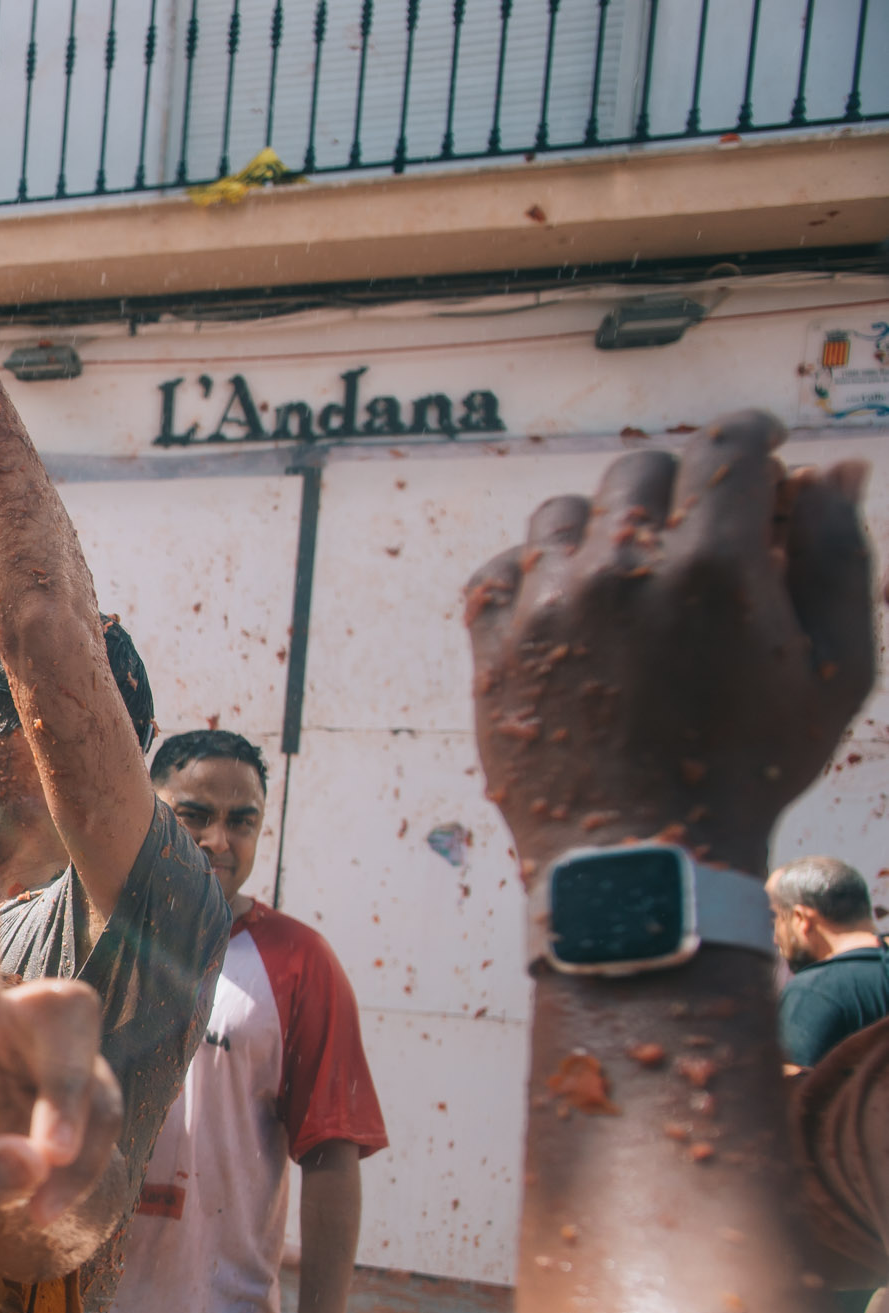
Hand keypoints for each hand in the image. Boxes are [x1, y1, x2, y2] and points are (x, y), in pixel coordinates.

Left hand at [463, 412, 876, 877]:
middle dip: (683, 485)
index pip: (726, 446)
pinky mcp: (493, 642)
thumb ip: (838, 554)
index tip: (761, 451)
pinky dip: (538, 572)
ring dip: (605, 528)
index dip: (751, 437)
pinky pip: (503, 568)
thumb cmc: (752, 766)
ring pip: (565, 513)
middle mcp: (620, 568)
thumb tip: (832, 472)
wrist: (642, 856)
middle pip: (643, 470)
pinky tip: (573, 606)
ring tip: (635, 577)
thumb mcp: (836, 665)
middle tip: (702, 529)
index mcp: (712, 565)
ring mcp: (546, 603)